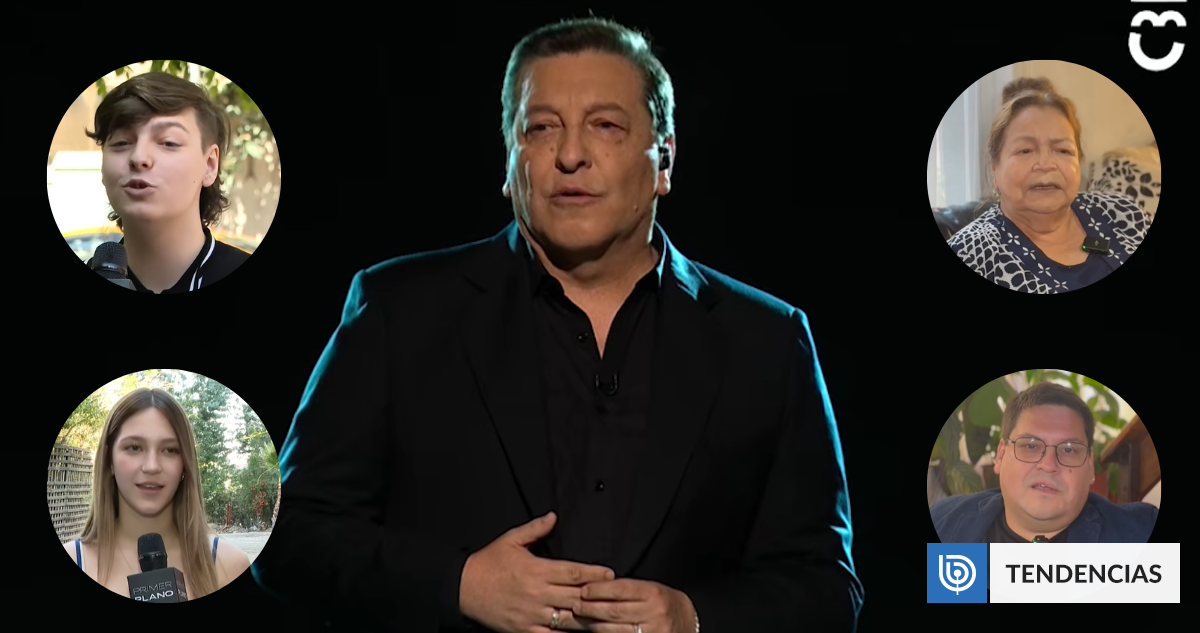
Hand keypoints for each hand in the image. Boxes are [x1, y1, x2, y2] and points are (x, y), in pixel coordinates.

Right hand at [459, 512, 615, 632]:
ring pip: (567, 618)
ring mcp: (531, 613)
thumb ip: (535, 529)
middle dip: (597, 597)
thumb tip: (553, 516)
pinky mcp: (523, 629)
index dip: (594, 573)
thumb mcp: (511, 540)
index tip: (610, 574)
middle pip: (575, 596)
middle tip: (616, 597)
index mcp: (536, 569)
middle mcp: (537, 592)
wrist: (463, 587)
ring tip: (605, 618)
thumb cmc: (488, 562)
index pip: (572, 571)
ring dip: (587, 619)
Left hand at [572, 578, 695, 632]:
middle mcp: (655, 613)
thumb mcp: (649, 589)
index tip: (583, 590)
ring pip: (614, 630)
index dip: (599, 590)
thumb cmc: (662, 603)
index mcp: (654, 593)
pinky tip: (592, 631)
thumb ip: (625, 590)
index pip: (621, 589)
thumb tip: (591, 589)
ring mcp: (653, 632)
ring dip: (592, 625)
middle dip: (590, 608)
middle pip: (614, 611)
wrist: (688, 622)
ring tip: (578, 620)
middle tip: (574, 606)